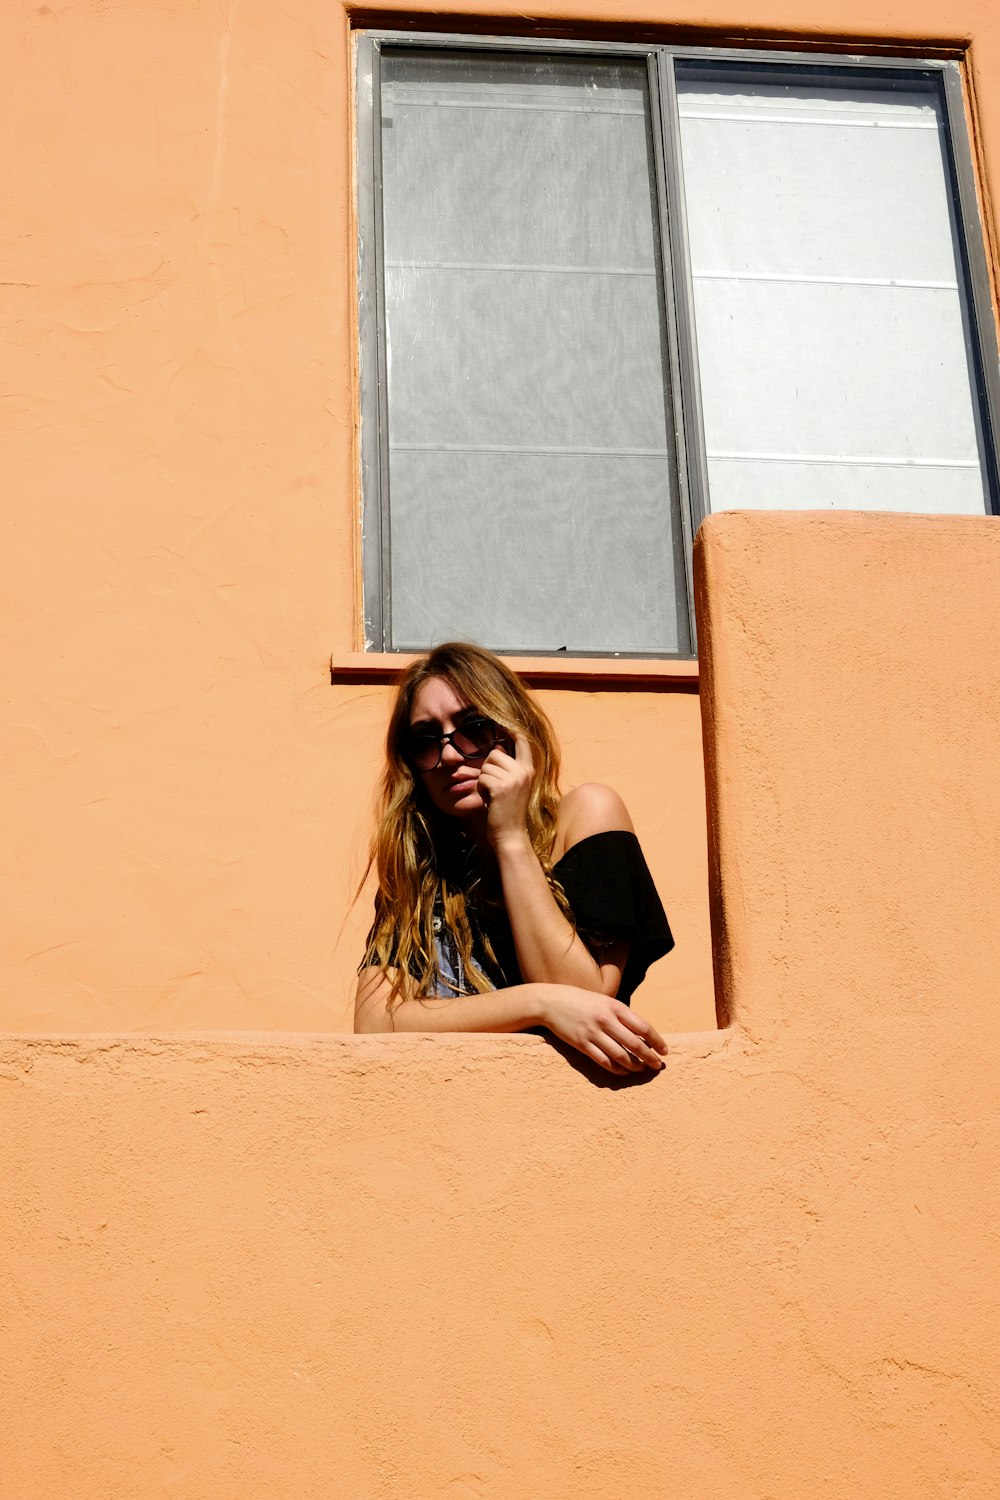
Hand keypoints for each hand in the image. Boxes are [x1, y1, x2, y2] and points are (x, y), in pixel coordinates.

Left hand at [478, 731, 534, 849]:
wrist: (510, 834)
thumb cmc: (507, 811)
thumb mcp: (511, 787)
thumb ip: (505, 769)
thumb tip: (493, 751)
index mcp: (528, 770)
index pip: (522, 742)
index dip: (512, 730)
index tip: (504, 722)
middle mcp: (524, 771)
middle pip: (494, 754)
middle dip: (487, 768)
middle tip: (493, 787)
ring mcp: (514, 779)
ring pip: (485, 767)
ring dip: (483, 781)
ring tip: (492, 795)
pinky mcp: (502, 787)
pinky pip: (482, 778)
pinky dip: (481, 789)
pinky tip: (490, 800)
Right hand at [538, 985, 667, 1074]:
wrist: (551, 1002)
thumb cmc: (581, 1000)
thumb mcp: (604, 1001)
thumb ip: (622, 1015)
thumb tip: (642, 1034)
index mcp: (615, 1007)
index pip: (643, 1027)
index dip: (657, 1041)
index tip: (664, 1051)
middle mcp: (605, 1020)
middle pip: (635, 1044)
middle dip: (650, 1057)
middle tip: (657, 1066)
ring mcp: (593, 1033)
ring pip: (620, 1056)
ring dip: (634, 1066)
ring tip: (642, 1069)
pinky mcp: (582, 1044)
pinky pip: (603, 1061)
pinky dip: (616, 1069)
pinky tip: (623, 1071)